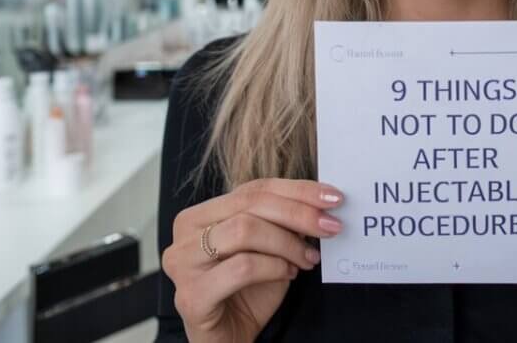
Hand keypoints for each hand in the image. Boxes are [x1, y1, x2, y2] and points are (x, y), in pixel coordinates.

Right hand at [162, 179, 344, 342]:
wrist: (229, 339)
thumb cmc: (247, 292)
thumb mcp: (268, 248)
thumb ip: (283, 222)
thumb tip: (321, 202)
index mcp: (201, 214)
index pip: (254, 189)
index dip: (297, 190)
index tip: (332, 197)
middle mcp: (186, 233)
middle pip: (250, 205)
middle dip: (299, 214)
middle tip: (331, 226)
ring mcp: (184, 263)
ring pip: (245, 230)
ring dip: (288, 244)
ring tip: (308, 259)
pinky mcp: (192, 295)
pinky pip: (243, 267)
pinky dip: (275, 268)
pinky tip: (290, 275)